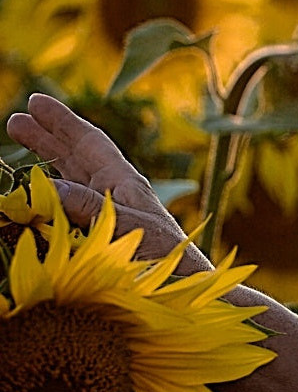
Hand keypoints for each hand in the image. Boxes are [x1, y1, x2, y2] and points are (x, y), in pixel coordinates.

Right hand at [6, 92, 210, 270]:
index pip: (88, 142)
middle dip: (47, 136)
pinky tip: (30, 199)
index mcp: (123, 182)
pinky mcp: (98, 236)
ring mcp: (106, 213)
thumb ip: (89, 206)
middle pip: (75, 156)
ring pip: (68, 179)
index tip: (36, 102)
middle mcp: (113, 193)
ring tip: (18, 150)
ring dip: (43, 163)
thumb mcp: (128, 226)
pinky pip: (65, 209)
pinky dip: (46, 199)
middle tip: (15, 119)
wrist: (186, 289)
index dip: (62, 122)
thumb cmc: (166, 258)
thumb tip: (44, 186)